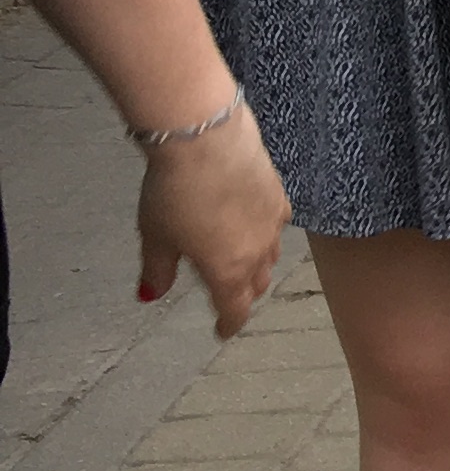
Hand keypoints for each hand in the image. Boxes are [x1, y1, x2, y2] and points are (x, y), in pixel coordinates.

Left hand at [136, 104, 287, 338]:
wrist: (205, 140)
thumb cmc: (176, 189)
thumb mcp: (156, 235)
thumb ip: (158, 269)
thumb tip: (151, 293)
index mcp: (227, 271)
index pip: (235, 310)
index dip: (228, 324)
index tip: (223, 330)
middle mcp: (257, 253)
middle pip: (256, 285)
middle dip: (242, 294)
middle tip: (227, 295)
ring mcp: (273, 224)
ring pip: (270, 256)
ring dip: (256, 264)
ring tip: (239, 257)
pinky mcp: (278, 195)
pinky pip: (276, 225)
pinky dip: (264, 231)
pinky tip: (251, 220)